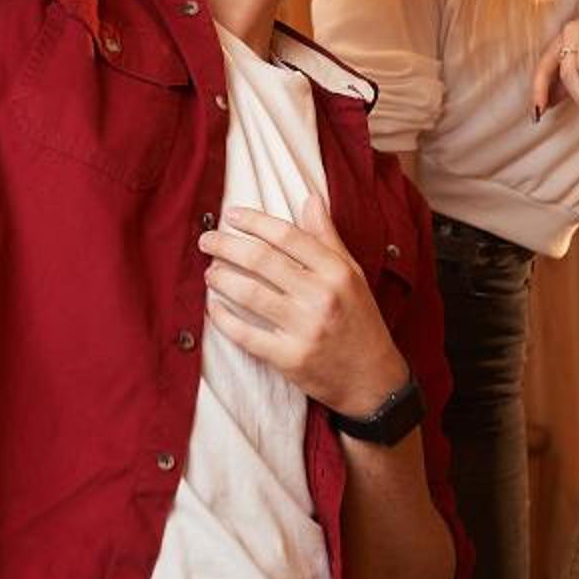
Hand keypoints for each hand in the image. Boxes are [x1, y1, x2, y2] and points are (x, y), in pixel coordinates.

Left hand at [196, 196, 405, 416]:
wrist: (372, 379)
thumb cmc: (359, 321)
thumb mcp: (352, 275)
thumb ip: (327, 238)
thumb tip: (311, 198)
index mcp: (336, 273)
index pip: (287, 236)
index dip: (254, 221)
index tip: (231, 214)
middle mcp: (321, 297)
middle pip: (262, 260)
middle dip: (226, 246)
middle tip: (206, 240)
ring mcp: (304, 329)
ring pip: (250, 294)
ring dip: (221, 279)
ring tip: (209, 272)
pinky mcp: (289, 359)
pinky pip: (246, 334)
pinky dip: (223, 319)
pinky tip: (213, 308)